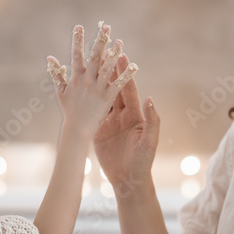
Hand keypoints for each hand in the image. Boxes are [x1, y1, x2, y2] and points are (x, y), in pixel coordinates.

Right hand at [47, 23, 137, 139]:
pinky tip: (134, 66)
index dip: (77, 40)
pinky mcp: (108, 98)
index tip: (79, 26)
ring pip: (108, 68)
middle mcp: (87, 81)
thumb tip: (50, 57)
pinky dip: (127, 75)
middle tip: (106, 26)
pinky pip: (119, 84)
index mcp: (76, 78)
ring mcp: (98, 88)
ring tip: (120, 41)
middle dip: (100, 41)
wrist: (77, 129)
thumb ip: (57, 74)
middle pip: (95, 57)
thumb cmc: (69, 110)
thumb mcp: (61, 91)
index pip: (76, 55)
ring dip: (114, 54)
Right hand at [94, 54, 159, 190]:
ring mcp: (110, 122)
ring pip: (103, 98)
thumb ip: (151, 121)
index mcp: (136, 115)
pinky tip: (82, 89)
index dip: (125, 74)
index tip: (122, 56)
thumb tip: (149, 99)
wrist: (128, 180)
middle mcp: (123, 115)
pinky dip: (89, 100)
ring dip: (98, 83)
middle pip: (115, 89)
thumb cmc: (142, 162)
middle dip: (110, 71)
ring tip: (90, 66)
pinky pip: (93, 113)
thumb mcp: (149, 141)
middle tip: (104, 53)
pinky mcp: (99, 130)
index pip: (129, 91)